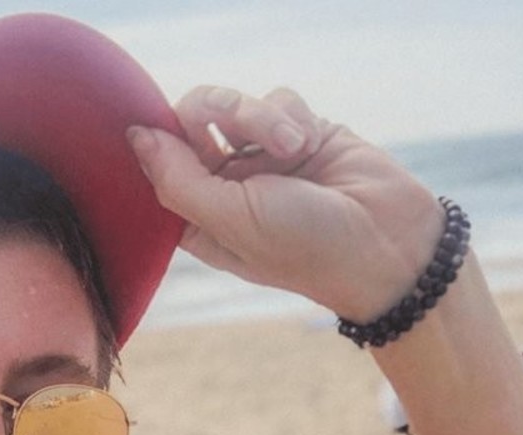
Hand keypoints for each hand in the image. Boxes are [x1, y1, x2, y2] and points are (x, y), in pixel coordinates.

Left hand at [128, 86, 444, 321]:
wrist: (386, 242)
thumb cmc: (304, 246)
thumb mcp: (232, 219)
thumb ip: (179, 180)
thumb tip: (136, 138)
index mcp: (199, 219)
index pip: (159, 166)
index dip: (158, 141)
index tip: (157, 127)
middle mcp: (226, 188)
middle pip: (191, 122)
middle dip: (212, 111)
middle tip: (225, 118)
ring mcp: (262, 160)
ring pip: (235, 107)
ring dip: (259, 117)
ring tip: (290, 147)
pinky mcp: (297, 134)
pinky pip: (275, 99)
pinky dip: (289, 116)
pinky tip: (307, 145)